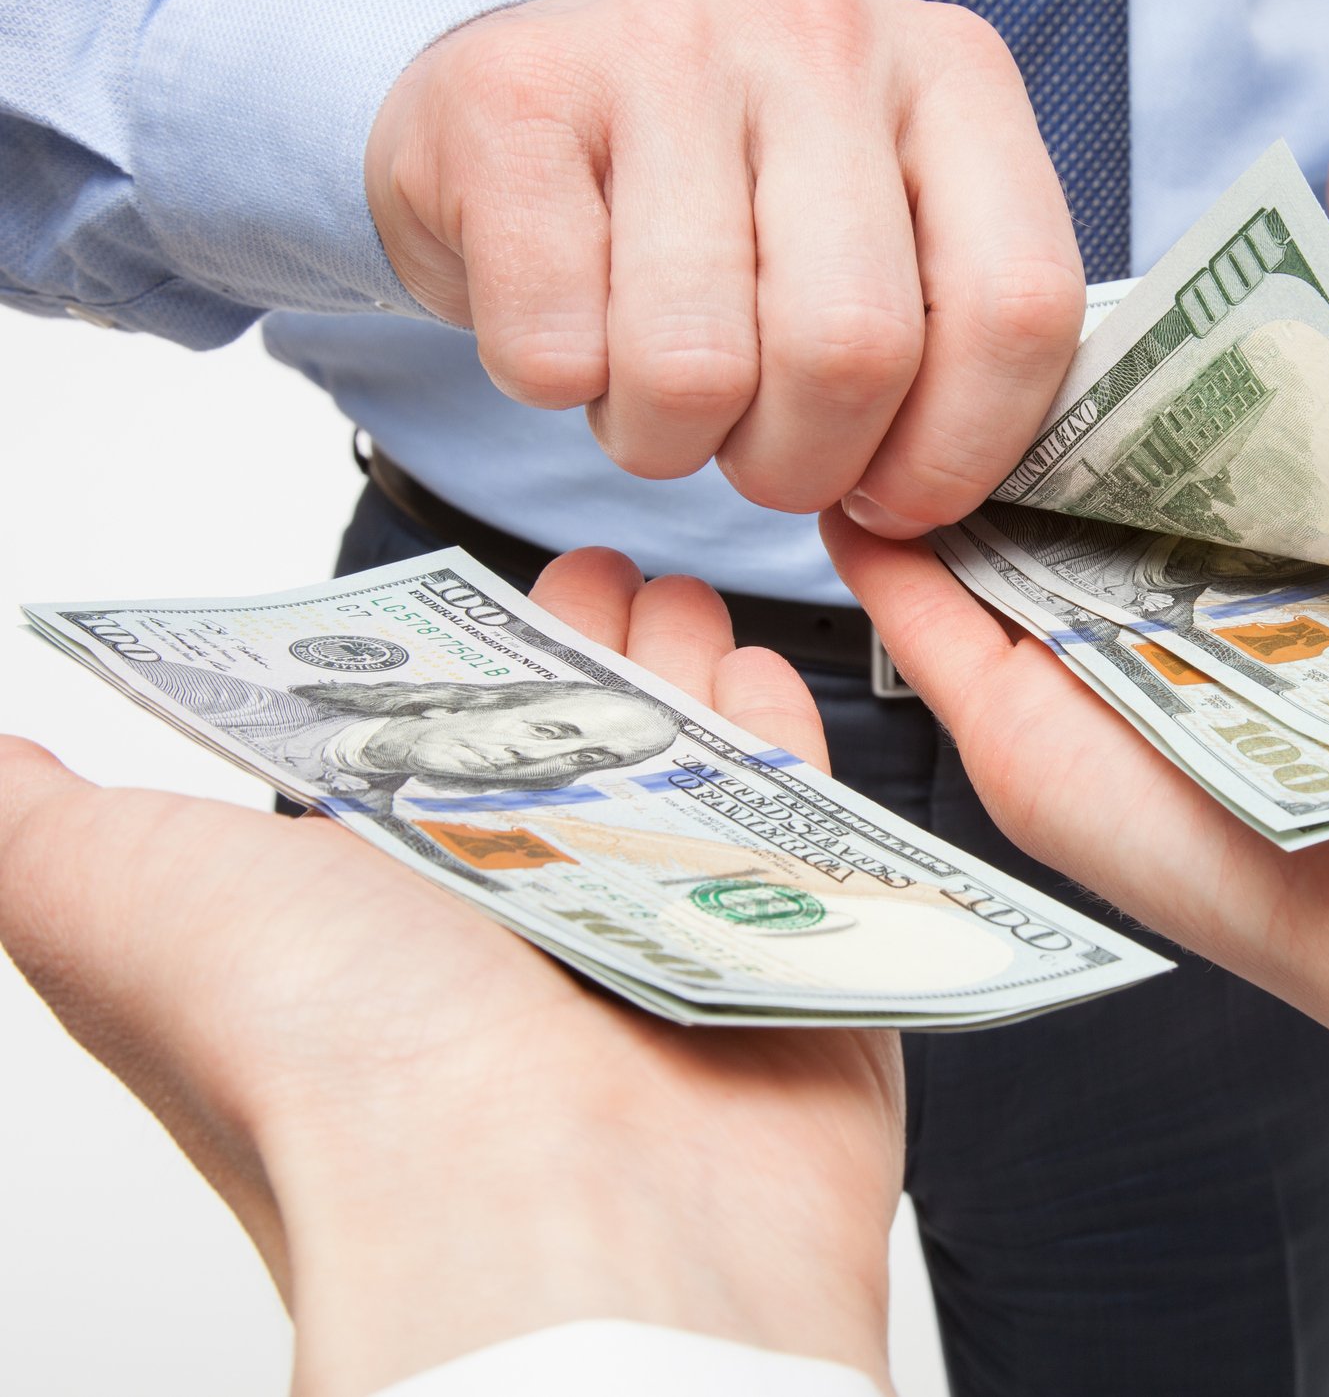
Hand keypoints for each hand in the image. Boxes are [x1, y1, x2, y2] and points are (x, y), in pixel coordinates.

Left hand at [0, 550, 901, 1395]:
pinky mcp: (781, 968)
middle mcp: (516, 936)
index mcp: (376, 913)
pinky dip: (788, 747)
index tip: (479, 580)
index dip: (450, 657)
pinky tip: (763, 684)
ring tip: (683, 605)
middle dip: (583, 649)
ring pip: (681, 779)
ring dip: (686, 678)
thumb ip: (39, 831)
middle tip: (602, 573)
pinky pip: (797, 833)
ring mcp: (659, 950)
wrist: (548, 1210)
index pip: (421, 754)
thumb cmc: (337, 1068)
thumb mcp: (110, 906)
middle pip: (562, 759)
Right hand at [365, 0, 1084, 537]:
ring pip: (697, 368)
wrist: (513, 121)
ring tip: (661, 388)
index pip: (1019, 306)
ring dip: (670, 440)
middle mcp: (822, 33)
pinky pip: (557, 351)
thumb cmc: (728, 214)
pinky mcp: (515, 97)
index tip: (896, 500)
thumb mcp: (881, 244)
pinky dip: (558, 390)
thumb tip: (946, 505)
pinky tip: (570, 328)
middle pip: (854, 350)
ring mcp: (664, 47)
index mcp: (951, 76)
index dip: (957, 453)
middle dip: (801, 464)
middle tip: (761, 452)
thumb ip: (953, 341)